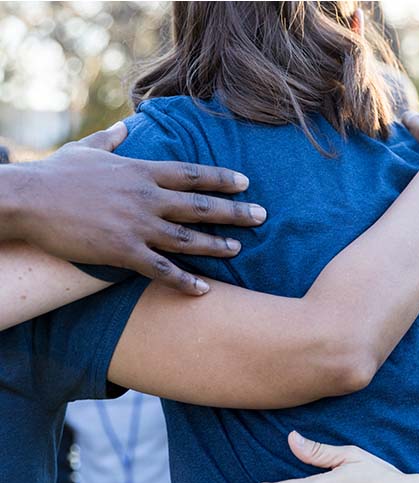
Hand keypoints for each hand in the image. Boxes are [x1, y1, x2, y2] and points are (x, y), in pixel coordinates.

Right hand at [7, 122, 266, 293]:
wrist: (26, 200)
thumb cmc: (54, 175)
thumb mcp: (85, 149)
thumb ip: (109, 140)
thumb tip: (123, 128)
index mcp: (141, 171)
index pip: (192, 173)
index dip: (222, 178)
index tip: (246, 183)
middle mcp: (146, 198)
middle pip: (200, 206)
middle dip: (234, 212)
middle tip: (262, 217)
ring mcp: (136, 226)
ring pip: (188, 239)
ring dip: (217, 246)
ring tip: (239, 250)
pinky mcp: (122, 251)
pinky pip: (161, 270)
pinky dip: (184, 281)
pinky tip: (204, 289)